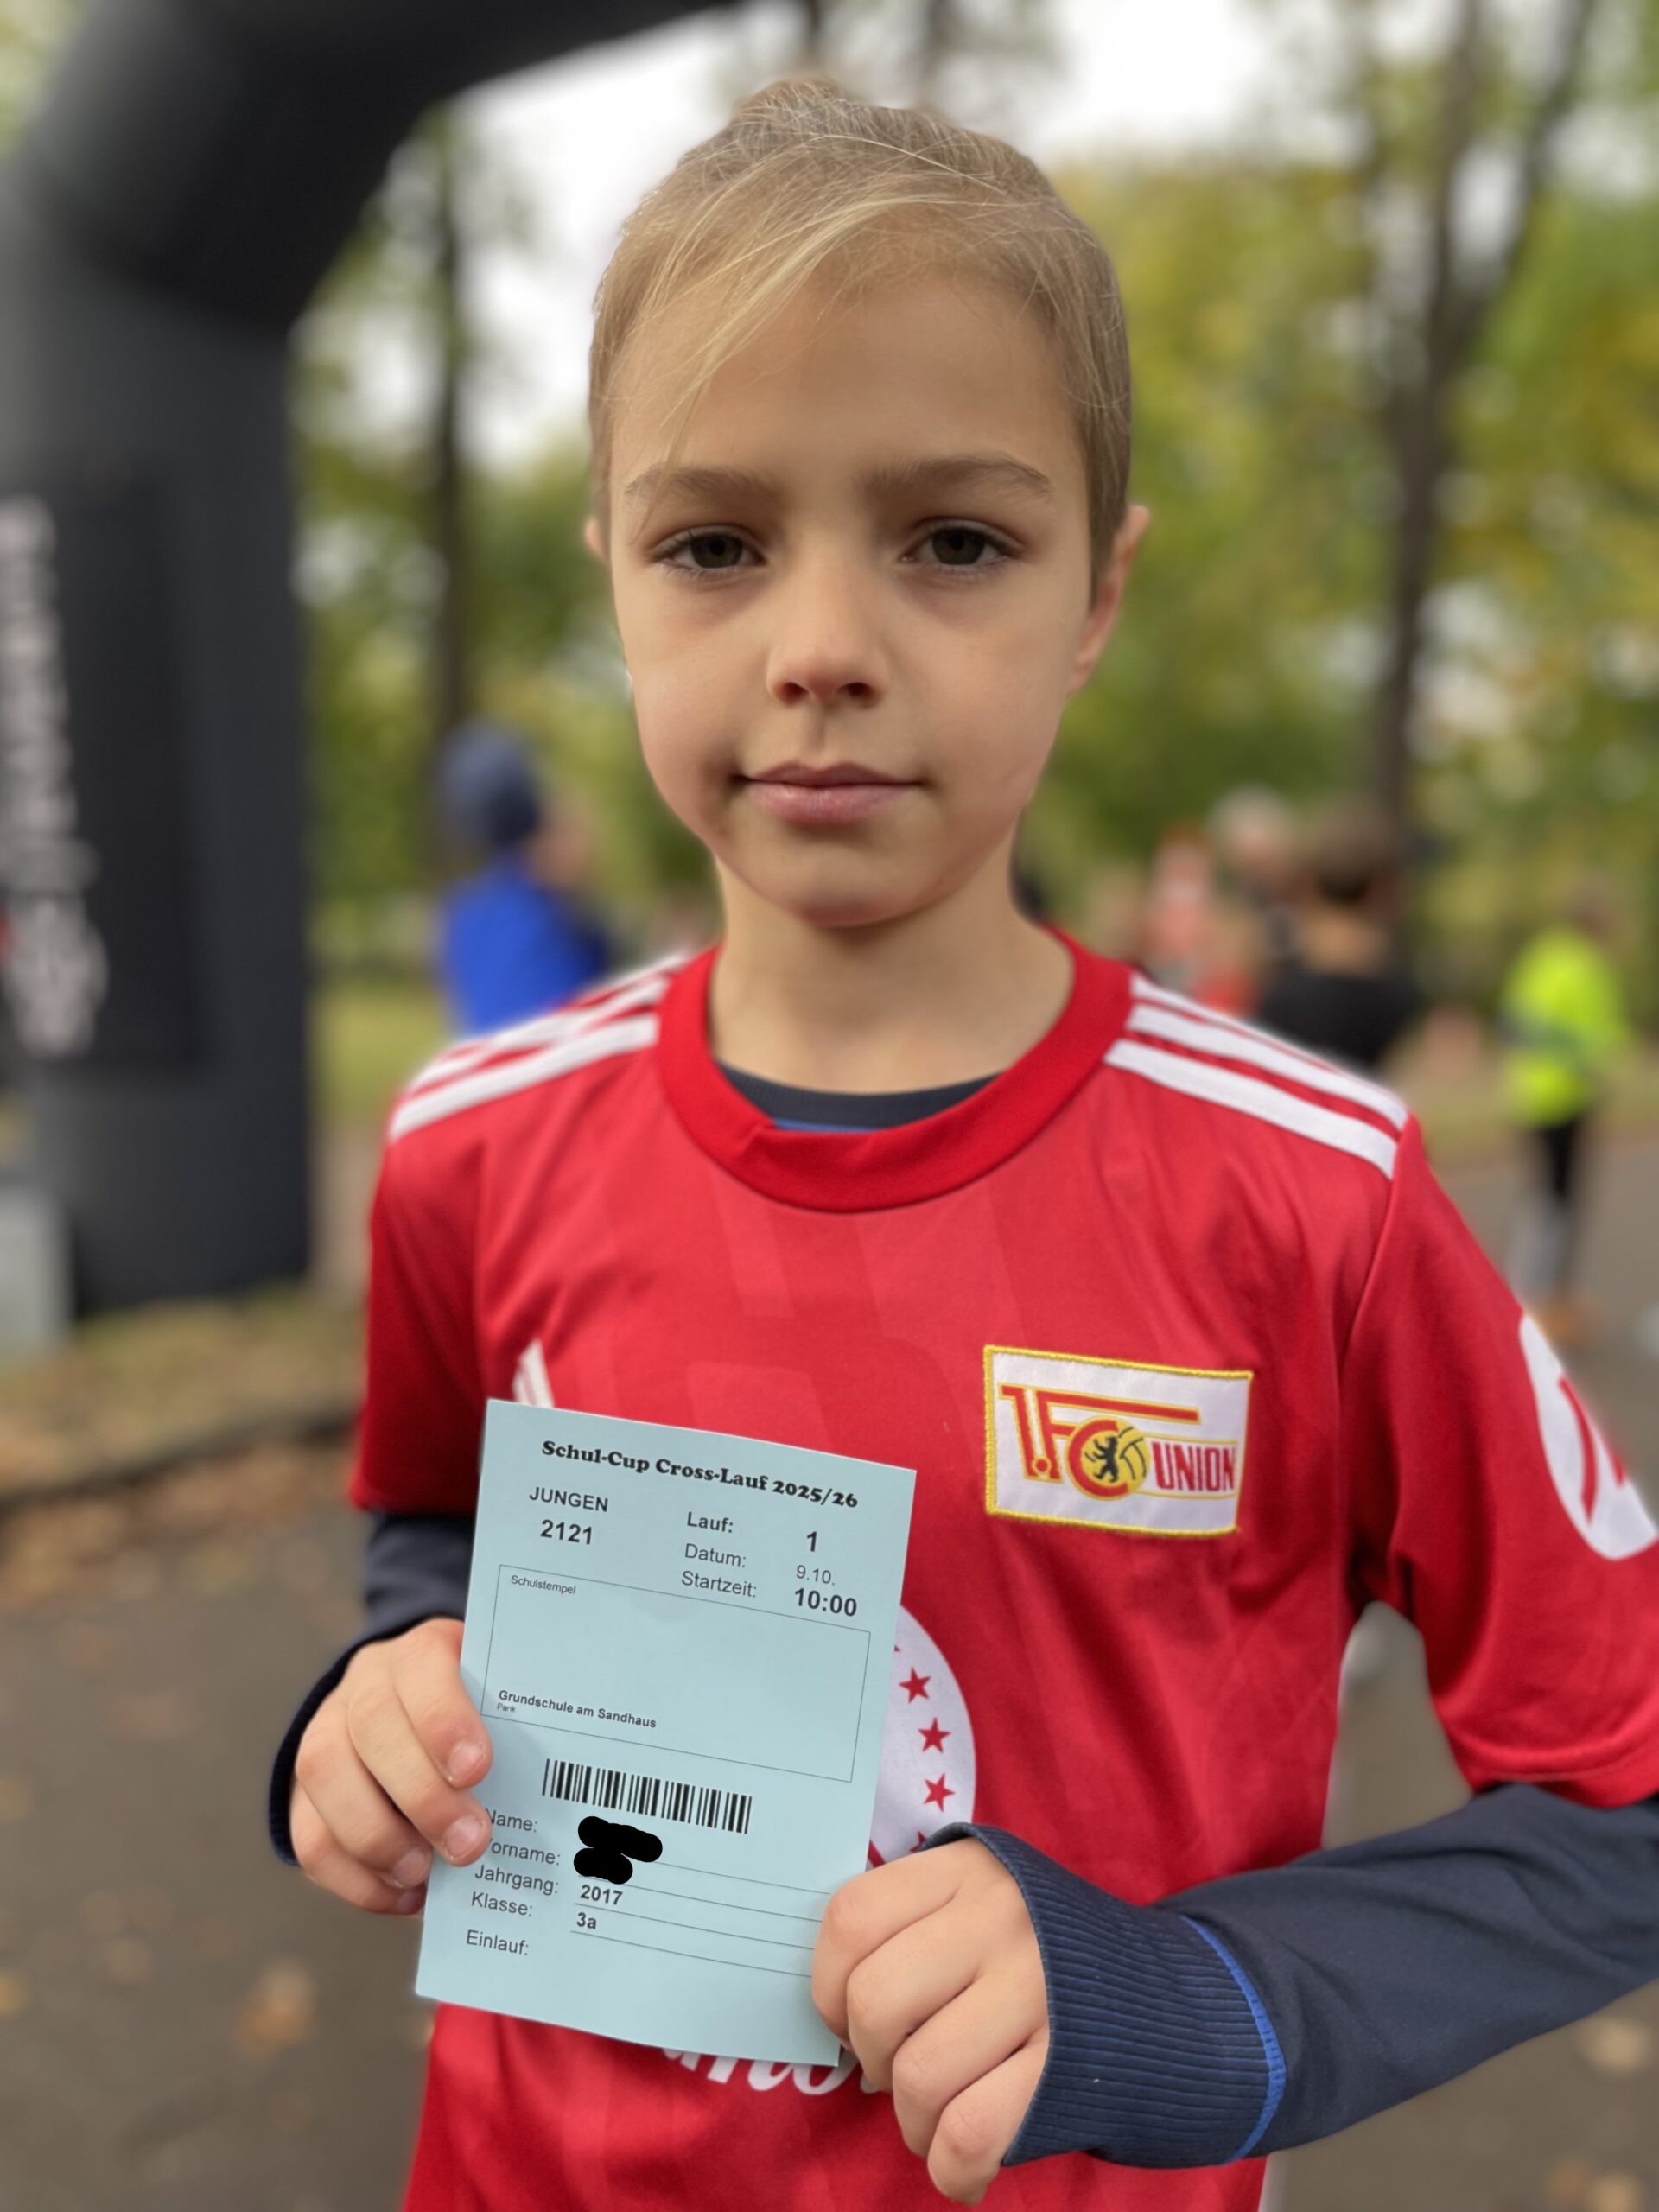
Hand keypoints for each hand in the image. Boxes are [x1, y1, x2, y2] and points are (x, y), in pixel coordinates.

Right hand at [289, 1617, 492, 1913]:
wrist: (409, 1708)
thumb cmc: (475, 1714)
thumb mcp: (500, 1701)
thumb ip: (516, 1732)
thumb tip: (561, 1788)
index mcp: (420, 1653)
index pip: (423, 1667)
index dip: (444, 1720)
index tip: (477, 1770)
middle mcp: (365, 1686)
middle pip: (374, 1728)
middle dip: (422, 1795)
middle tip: (470, 1843)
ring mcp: (326, 1734)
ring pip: (325, 1776)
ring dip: (379, 1838)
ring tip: (427, 1876)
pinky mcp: (304, 1793)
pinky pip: (311, 1837)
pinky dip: (356, 1877)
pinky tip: (405, 1895)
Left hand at [812, 1838, 1048, 2204]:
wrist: (1173, 2002)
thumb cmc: (1040, 1958)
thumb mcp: (979, 1903)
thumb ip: (911, 1928)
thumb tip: (833, 2011)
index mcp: (967, 1870)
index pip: (852, 1918)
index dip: (827, 1985)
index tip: (848, 2016)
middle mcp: (1001, 1918)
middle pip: (875, 2003)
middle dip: (872, 2059)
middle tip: (898, 2069)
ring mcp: (1038, 1990)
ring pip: (918, 2078)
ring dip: (912, 2123)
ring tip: (936, 2117)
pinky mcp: (1066, 2067)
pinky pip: (970, 2134)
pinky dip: (950, 2169)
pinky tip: (963, 2166)